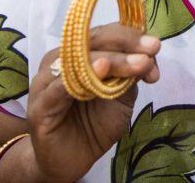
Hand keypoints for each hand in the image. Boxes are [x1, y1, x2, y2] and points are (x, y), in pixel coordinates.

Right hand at [26, 24, 160, 181]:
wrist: (72, 160)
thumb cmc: (96, 123)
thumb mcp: (121, 96)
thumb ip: (131, 74)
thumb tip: (150, 55)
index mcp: (78, 52)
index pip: (105, 33)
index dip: (131, 36)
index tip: (155, 47)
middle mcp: (58, 60)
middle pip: (92, 42)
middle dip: (126, 44)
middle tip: (151, 52)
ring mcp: (46, 81)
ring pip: (79, 61)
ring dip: (112, 60)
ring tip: (137, 64)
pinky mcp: (39, 106)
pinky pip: (59, 87)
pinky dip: (80, 77)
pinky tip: (101, 70)